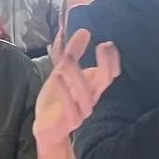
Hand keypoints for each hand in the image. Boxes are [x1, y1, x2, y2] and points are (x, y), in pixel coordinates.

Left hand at [33, 29, 120, 146]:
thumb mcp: (62, 71)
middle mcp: (90, 97)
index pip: (108, 73)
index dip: (111, 60)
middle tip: (103, 46)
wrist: (47, 128)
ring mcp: (81, 111)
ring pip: (86, 94)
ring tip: (68, 57)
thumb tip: (84, 30)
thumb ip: (73, 52)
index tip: (108, 44)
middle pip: (104, 82)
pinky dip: (65, 93)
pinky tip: (57, 77)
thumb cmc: (58, 98)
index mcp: (91, 86)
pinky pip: (70, 108)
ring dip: (77, 75)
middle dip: (106, 65)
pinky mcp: (69, 121)